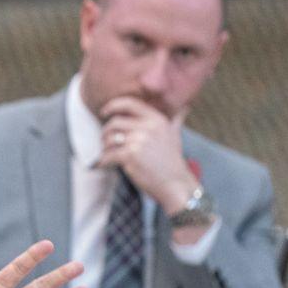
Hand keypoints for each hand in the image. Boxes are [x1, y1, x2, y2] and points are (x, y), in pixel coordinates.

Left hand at [98, 97, 197, 215]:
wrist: (175, 184)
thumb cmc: (173, 161)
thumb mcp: (175, 136)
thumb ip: (175, 120)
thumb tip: (184, 107)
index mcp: (156, 119)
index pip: (129, 103)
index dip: (112, 105)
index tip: (104, 112)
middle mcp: (148, 127)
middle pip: (114, 122)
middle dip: (105, 132)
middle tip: (105, 141)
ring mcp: (138, 141)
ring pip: (109, 138)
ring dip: (104, 147)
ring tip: (108, 153)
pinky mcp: (130, 156)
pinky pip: (108, 154)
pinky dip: (103, 160)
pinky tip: (104, 164)